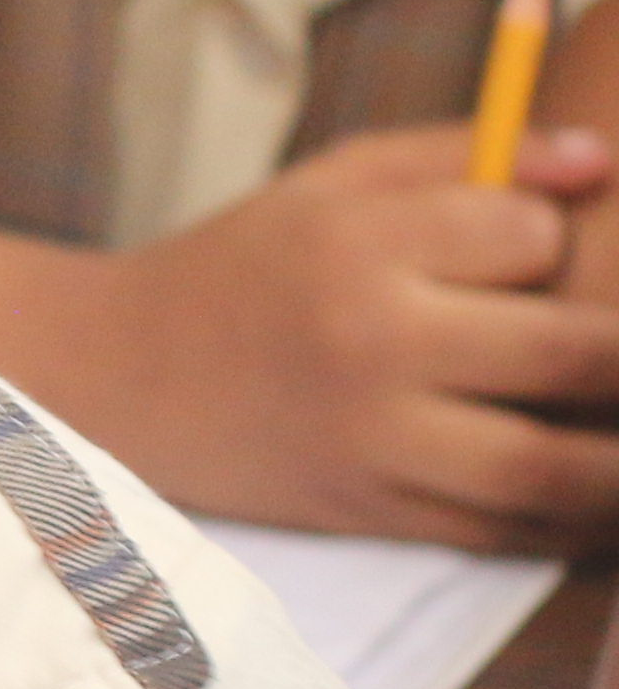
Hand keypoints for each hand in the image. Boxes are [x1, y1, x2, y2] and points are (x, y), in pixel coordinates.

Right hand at [70, 124, 618, 548]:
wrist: (118, 377)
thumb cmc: (246, 264)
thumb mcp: (334, 182)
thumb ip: (467, 156)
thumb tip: (603, 163)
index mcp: (355, 245)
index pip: (530, 235)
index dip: (556, 234)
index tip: (534, 244)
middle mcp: (369, 345)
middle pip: (574, 351)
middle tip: (611, 344)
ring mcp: (373, 442)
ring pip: (557, 468)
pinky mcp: (373, 513)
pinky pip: (510, 532)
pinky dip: (574, 518)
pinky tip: (589, 487)